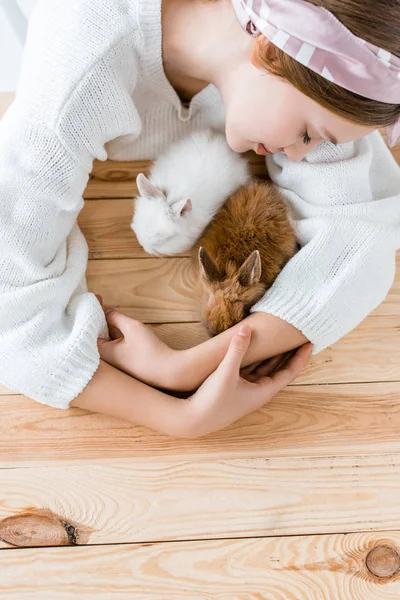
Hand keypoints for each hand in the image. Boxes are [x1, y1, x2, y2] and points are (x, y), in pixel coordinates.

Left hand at [95, 295, 181, 389]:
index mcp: (102, 353)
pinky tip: (120, 325)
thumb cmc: (149, 351)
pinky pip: (116, 346)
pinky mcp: (126, 364)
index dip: (91, 313)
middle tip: (101, 302)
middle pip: (97, 335)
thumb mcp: (132, 327)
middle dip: (98, 318)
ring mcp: (116, 363)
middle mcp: (106, 360)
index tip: (95, 299)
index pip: (89, 330)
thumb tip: (105, 311)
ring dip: (108, 326)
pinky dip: (116, 334)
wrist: (169, 372)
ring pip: (107, 340)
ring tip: (109, 310)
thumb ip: (116, 317)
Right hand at [182, 324, 312, 437]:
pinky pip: (251, 369)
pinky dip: (255, 358)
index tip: (310, 342)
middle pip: (279, 369)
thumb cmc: (212, 400)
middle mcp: (258, 391)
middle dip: (288, 353)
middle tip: (297, 335)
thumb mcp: (226, 372)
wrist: (193, 419)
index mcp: (264, 391)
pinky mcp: (234, 388)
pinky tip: (253, 346)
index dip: (300, 357)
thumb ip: (237, 350)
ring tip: (278, 336)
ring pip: (264, 368)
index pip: (289, 372)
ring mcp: (246, 390)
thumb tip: (247, 328)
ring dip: (271, 354)